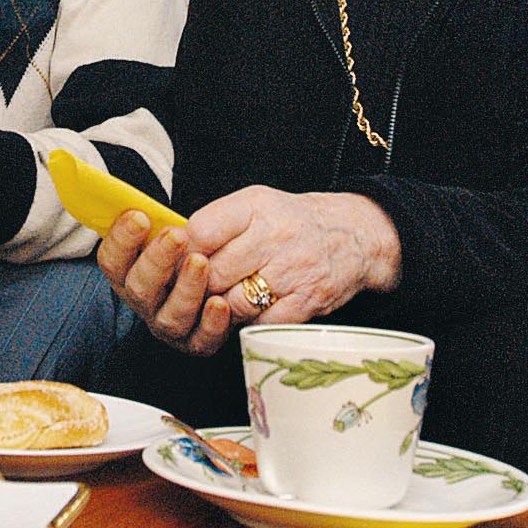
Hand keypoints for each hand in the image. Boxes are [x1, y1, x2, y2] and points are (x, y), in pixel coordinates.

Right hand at [97, 211, 232, 355]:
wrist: (245, 259)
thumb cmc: (206, 239)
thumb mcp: (189, 221)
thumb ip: (168, 218)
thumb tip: (157, 217)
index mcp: (130, 270)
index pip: (112, 260)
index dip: (121, 240)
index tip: (140, 216)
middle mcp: (145, 300)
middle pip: (138, 288)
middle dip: (156, 261)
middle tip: (176, 236)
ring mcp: (170, 324)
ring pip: (170, 317)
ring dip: (185, 289)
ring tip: (201, 261)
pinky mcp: (199, 342)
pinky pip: (202, 339)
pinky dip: (212, 323)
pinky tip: (221, 302)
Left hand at [189, 187, 400, 324]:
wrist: (353, 236)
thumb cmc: (292, 222)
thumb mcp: (254, 204)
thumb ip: (215, 222)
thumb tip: (173, 250)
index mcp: (256, 206)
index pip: (200, 232)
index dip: (181, 253)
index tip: (175, 262)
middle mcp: (275, 236)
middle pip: (213, 273)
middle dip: (197, 286)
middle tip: (192, 290)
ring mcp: (292, 271)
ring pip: (232, 303)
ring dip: (219, 308)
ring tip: (219, 301)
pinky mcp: (306, 303)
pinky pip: (260, 323)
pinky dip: (248, 322)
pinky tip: (247, 312)